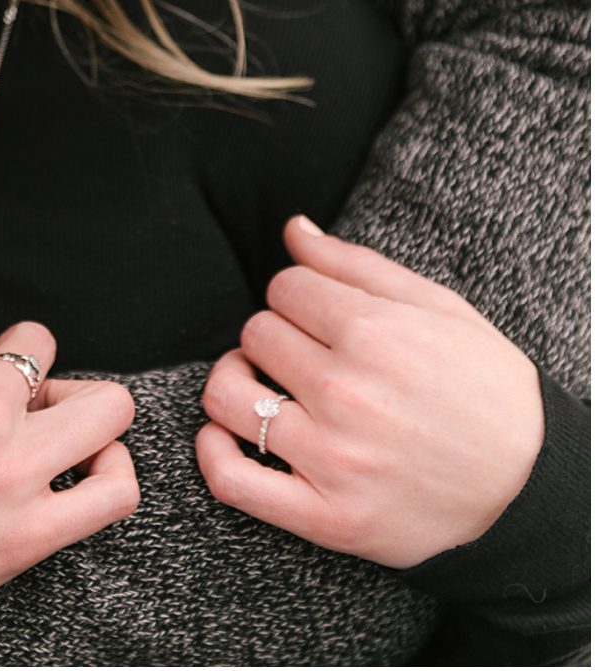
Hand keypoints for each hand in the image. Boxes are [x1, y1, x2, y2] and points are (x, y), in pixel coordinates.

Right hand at [0, 262, 138, 630]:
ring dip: (79, 408)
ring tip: (51, 430)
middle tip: (1, 402)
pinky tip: (86, 471)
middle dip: (23, 368)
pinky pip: (114, 490)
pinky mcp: (28, 533)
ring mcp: (13, 469)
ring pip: (104, 406)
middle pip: (43, 347)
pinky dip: (114, 473)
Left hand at [197, 216, 543, 568]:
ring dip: (235, 384)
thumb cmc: (486, 392)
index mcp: (375, 334)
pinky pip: (231, 479)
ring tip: (264, 388)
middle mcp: (348, 393)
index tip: (320, 320)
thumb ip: (356, 265)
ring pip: (226, 396)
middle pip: (255, 334)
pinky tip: (227, 436)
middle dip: (275, 338)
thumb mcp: (440, 312)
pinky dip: (212, 453)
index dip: (298, 299)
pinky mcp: (327, 517)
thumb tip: (292, 228)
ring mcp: (334, 459)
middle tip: (305, 357)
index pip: (283, 288)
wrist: (534, 491)